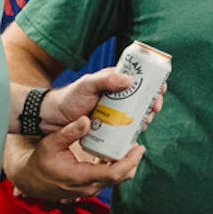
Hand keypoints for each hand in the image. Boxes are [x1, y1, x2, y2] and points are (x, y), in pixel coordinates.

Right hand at [9, 118, 145, 202]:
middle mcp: (88, 187)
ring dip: (127, 164)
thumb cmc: (40, 161)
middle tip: (138, 143)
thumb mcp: (50, 144)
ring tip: (131, 146)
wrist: (31, 180)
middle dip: (133, 161)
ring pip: (117, 179)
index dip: (130, 161)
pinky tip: (119, 152)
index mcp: (80, 177)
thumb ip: (68, 132)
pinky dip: (118, 167)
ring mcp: (90, 189)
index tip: (139, 148)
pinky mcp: (90, 187)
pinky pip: (110, 178)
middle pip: (120, 177)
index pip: (113, 173)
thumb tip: (86, 120)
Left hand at [42, 69, 165, 137]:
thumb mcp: (87, 84)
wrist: (52, 118)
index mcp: (114, 82)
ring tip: (145, 123)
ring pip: (137, 114)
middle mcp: (118, 96)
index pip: (140, 80)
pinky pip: (126, 128)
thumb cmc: (69, 97)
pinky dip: (134, 130)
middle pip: (142, 98)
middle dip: (153, 103)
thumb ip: (106, 79)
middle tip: (154, 110)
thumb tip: (130, 80)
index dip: (153, 84)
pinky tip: (137, 134)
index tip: (160, 91)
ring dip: (146, 118)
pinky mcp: (110, 126)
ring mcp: (114, 112)